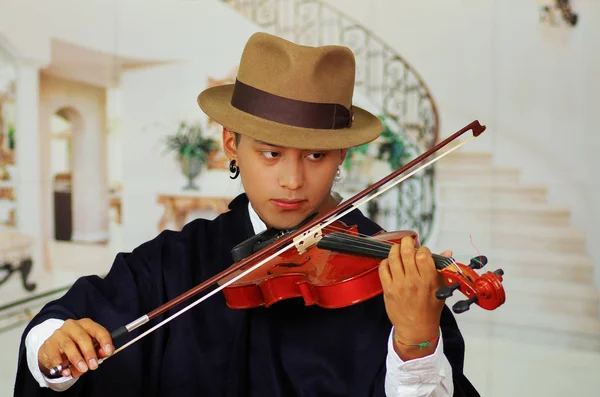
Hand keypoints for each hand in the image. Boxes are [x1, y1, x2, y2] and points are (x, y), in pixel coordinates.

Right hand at [38, 318, 113, 377]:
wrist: (54, 349)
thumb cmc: (76, 347)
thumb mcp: (89, 347)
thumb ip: (98, 350)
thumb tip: (104, 354)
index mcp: (86, 324)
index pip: (98, 330)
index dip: (104, 341)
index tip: (108, 352)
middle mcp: (72, 326)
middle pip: (83, 337)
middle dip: (90, 353)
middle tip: (94, 365)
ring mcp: (59, 334)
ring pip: (69, 345)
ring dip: (77, 359)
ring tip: (83, 369)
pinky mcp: (49, 344)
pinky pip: (55, 355)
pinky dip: (61, 365)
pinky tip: (67, 372)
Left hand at [378, 236, 451, 359]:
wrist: (416, 329)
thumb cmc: (430, 310)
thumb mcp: (441, 290)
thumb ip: (442, 270)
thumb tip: (446, 252)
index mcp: (428, 281)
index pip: (423, 255)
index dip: (422, 248)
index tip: (422, 250)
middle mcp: (413, 281)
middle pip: (406, 253)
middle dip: (407, 242)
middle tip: (408, 241)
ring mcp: (399, 285)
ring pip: (393, 258)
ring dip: (395, 249)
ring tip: (398, 248)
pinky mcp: (388, 290)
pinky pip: (383, 269)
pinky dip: (386, 261)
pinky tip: (390, 262)